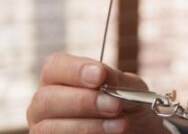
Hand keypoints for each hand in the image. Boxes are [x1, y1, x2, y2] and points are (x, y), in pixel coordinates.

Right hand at [27, 52, 165, 133]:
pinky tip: (111, 133)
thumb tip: (101, 74)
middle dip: (82, 101)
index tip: (100, 75)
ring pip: (49, 126)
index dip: (75, 70)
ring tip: (121, 124)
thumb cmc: (127, 105)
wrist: (136, 130)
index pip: (54, 66)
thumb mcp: (129, 88)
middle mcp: (44, 103)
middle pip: (46, 98)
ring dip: (88, 125)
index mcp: (60, 78)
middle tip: (114, 105)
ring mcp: (44, 127)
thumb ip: (115, 79)